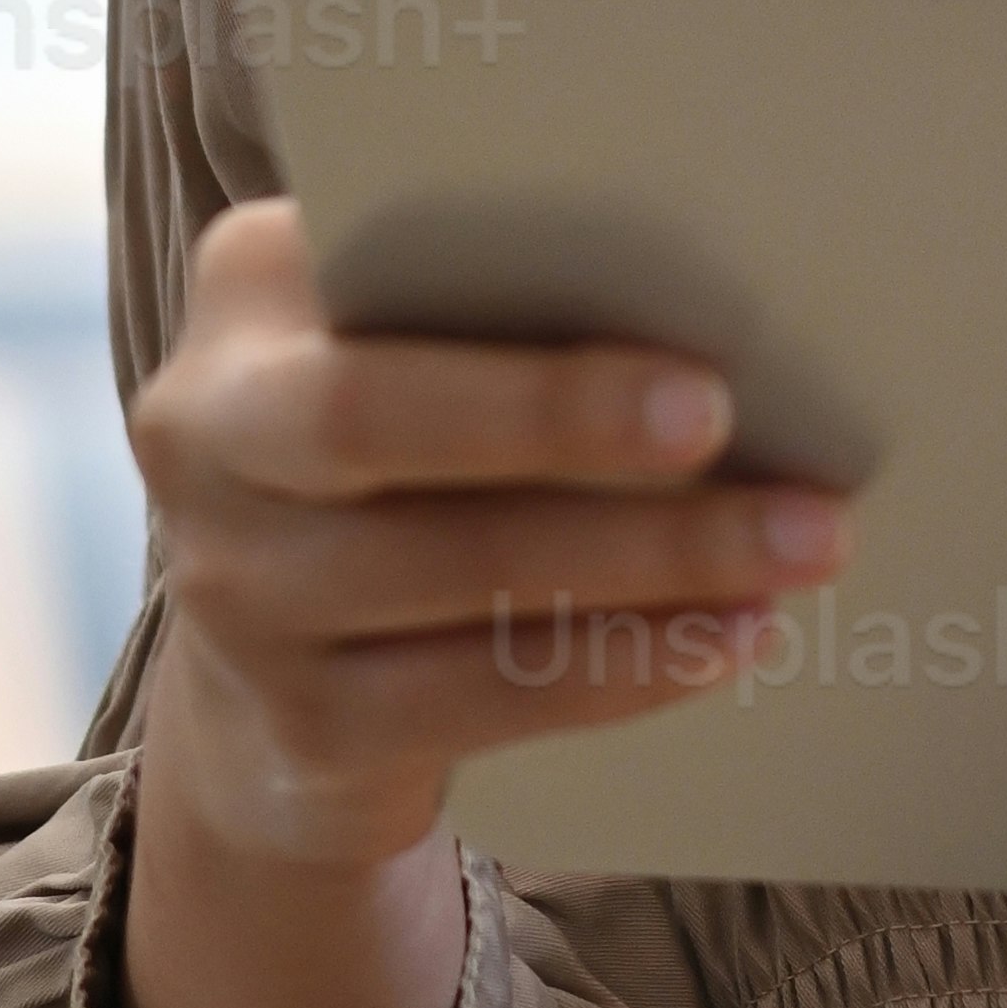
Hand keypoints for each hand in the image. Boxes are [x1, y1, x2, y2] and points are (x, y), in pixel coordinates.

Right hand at [112, 196, 844, 1007]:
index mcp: (245, 298)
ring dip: (649, 558)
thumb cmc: (401, 456)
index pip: (362, 281)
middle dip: (561, 420)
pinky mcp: (303, 726)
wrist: (272, 677)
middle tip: (733, 423)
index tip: (685, 355)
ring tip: (800, 542)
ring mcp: (240, 596)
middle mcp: (206, 439)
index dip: (509, 326)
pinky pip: (480, 694)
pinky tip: (729, 636)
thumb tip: (717, 293)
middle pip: (374, 420)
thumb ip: (498, 300)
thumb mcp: (404, 348)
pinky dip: (622, 665)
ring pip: (456, 569)